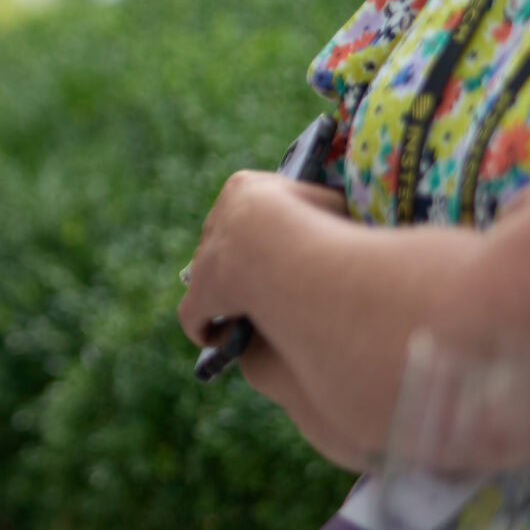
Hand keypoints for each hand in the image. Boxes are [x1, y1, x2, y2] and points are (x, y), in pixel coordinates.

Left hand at [177, 168, 346, 351]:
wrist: (275, 243)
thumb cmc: (313, 221)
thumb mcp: (330, 205)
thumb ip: (328, 211)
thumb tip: (336, 217)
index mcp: (243, 190)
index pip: (246, 207)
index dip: (259, 230)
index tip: (277, 246)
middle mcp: (216, 222)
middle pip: (224, 241)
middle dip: (239, 262)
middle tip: (266, 285)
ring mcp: (203, 259)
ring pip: (206, 277)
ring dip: (224, 295)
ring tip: (253, 316)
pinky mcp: (199, 295)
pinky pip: (192, 316)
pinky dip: (204, 327)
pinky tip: (222, 339)